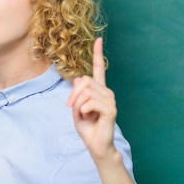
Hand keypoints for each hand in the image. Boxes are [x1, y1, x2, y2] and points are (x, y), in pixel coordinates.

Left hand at [66, 38, 117, 161]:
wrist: (96, 144)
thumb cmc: (87, 127)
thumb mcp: (76, 107)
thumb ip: (77, 93)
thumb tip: (79, 79)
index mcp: (98, 90)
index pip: (98, 69)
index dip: (98, 54)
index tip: (98, 39)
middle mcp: (106, 92)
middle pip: (84, 81)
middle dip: (73, 95)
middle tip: (72, 108)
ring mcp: (110, 100)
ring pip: (85, 92)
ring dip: (78, 105)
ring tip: (83, 114)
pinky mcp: (111, 109)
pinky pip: (90, 102)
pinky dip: (83, 110)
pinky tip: (88, 117)